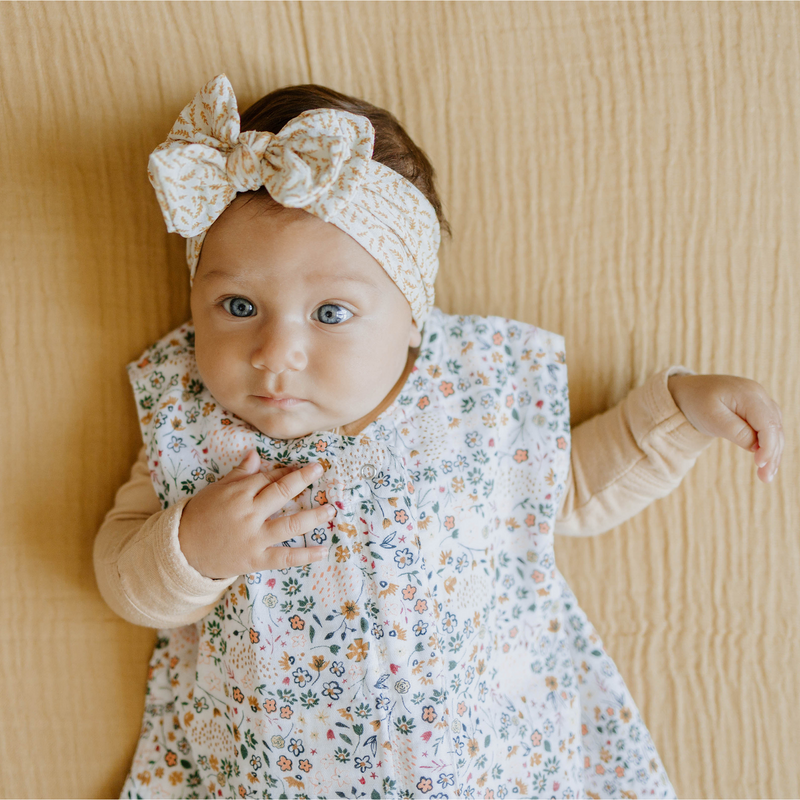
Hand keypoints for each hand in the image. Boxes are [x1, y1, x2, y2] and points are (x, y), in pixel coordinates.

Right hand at [178, 450, 333, 578]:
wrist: (181, 550)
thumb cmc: (200, 515)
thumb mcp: (216, 490)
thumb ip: (239, 474)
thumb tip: (255, 454)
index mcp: (238, 493)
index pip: (269, 478)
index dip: (286, 472)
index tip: (302, 467)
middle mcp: (249, 513)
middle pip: (282, 493)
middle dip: (303, 480)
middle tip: (321, 470)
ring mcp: (254, 537)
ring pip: (290, 525)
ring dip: (313, 516)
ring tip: (331, 510)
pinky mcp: (256, 559)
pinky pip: (285, 557)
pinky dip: (305, 555)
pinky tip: (323, 550)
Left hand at [667, 374, 783, 482]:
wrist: (686, 391)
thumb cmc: (696, 403)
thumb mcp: (711, 418)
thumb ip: (736, 431)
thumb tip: (757, 447)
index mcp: (748, 394)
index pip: (767, 423)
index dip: (768, 445)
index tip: (760, 465)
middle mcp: (758, 394)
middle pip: (775, 427)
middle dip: (773, 454)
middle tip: (766, 478)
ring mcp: (759, 400)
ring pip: (775, 428)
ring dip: (774, 452)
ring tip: (766, 475)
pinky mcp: (756, 408)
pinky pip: (768, 427)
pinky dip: (768, 444)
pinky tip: (765, 460)